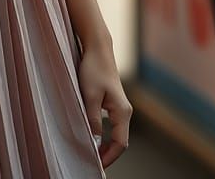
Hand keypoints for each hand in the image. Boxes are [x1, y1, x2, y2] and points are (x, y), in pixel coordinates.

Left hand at [78, 43, 131, 167]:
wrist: (98, 48)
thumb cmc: (93, 69)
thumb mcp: (89, 96)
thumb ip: (92, 120)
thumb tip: (94, 142)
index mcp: (122, 111)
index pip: (120, 143)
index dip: (108, 157)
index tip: (96, 165)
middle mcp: (125, 111)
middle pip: (120, 141)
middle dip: (108, 154)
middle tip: (91, 163)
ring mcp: (120, 107)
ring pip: (116, 134)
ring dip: (106, 146)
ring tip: (92, 154)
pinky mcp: (114, 102)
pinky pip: (112, 126)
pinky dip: (105, 136)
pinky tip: (94, 138)